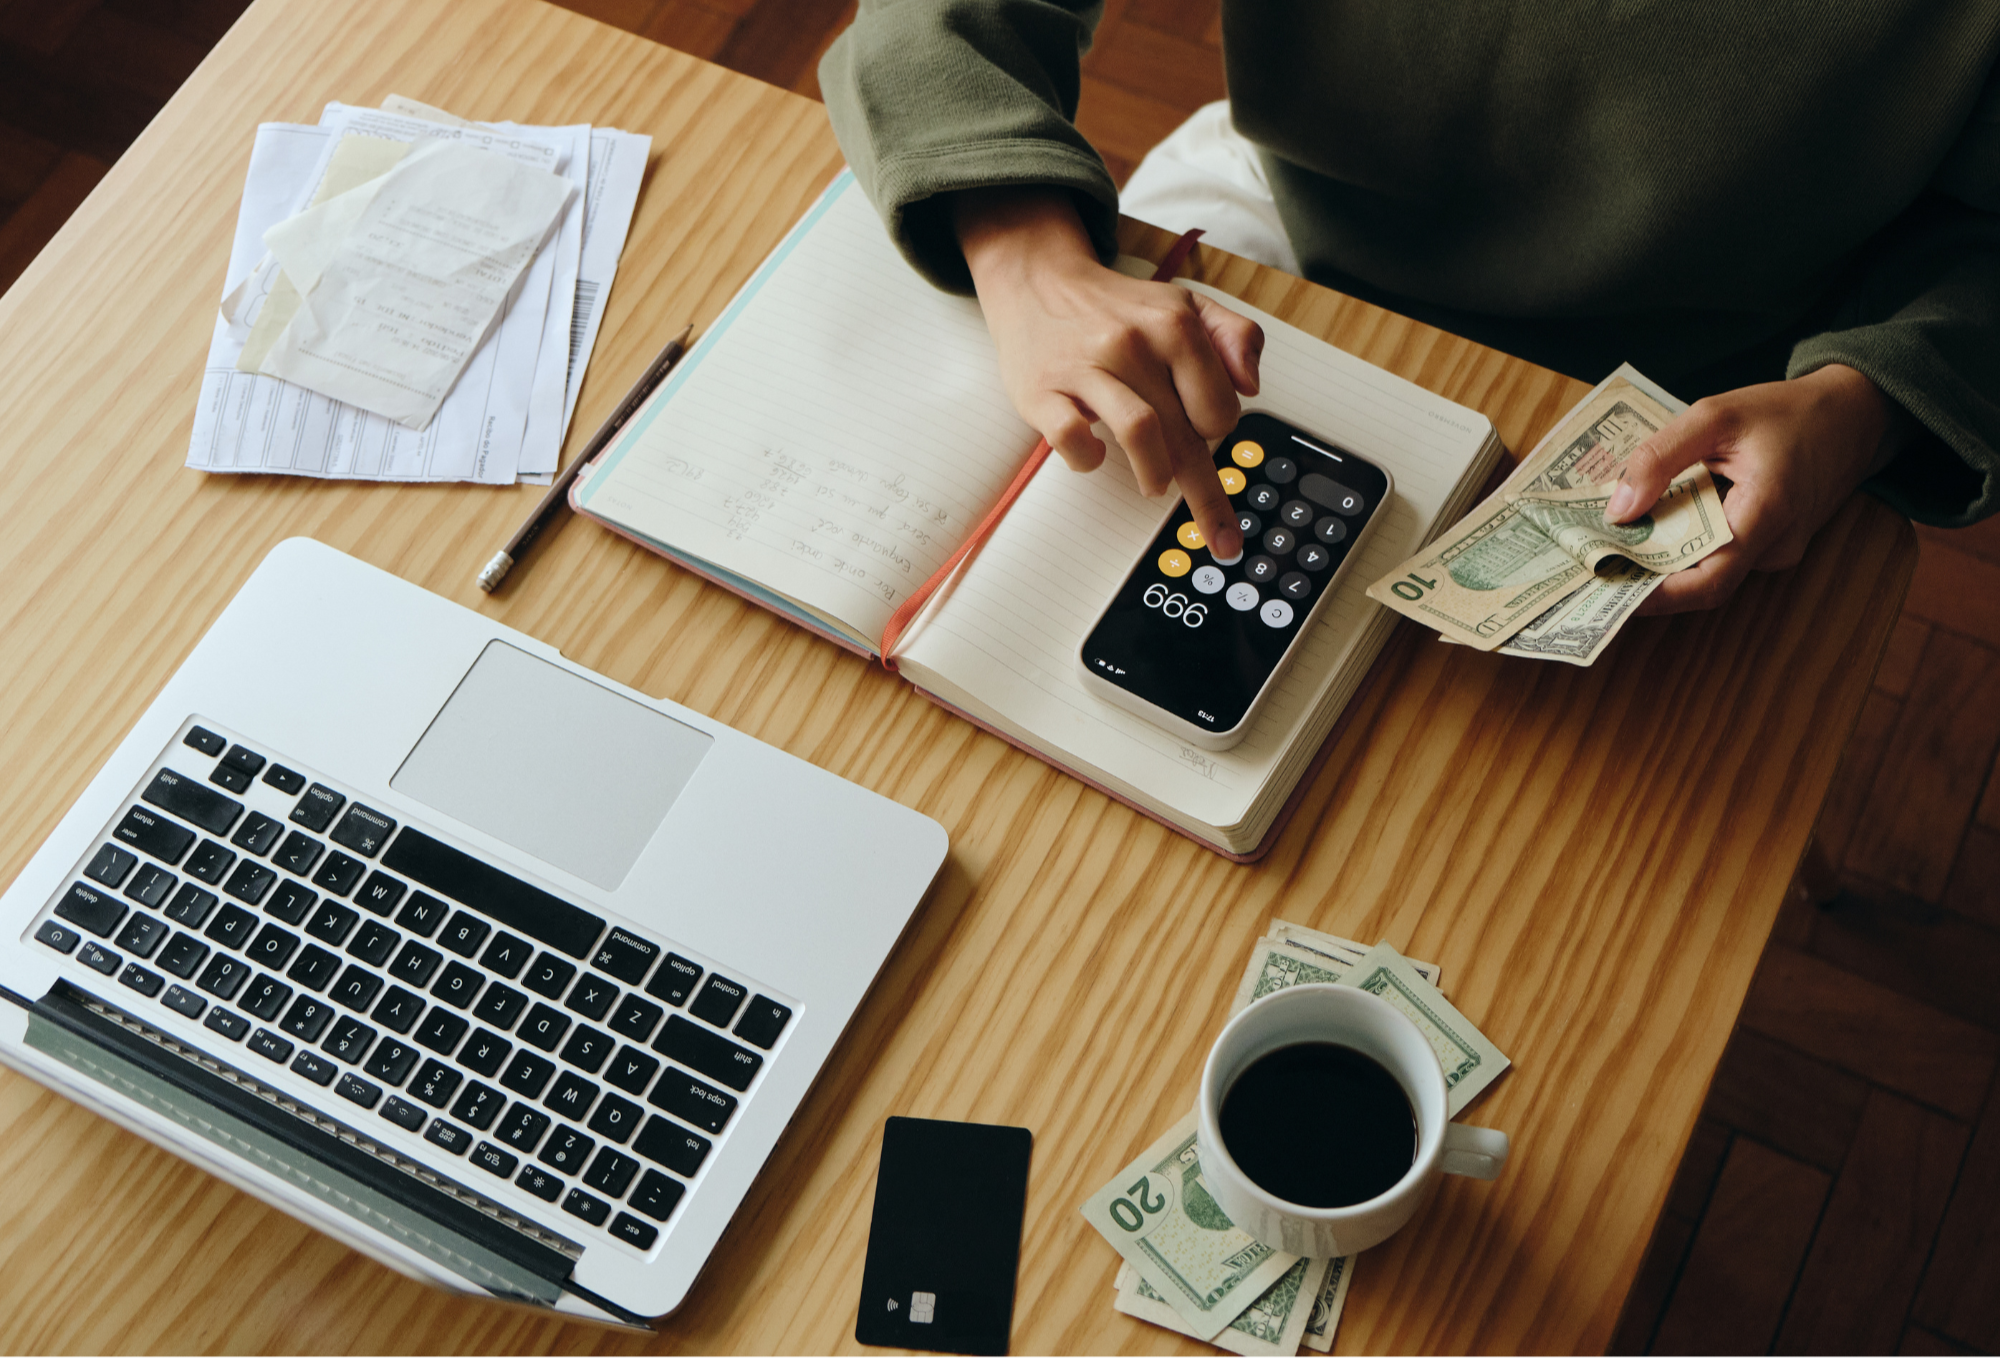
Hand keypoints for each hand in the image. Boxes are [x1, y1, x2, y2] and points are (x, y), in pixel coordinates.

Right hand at [955, 186, 1262, 558]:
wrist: (1039, 283)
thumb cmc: (1117, 308)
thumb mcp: (1186, 305)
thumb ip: (1234, 336)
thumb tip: (1251, 386)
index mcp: (1175, 325)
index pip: (1220, 407)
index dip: (1216, 429)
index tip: (1204, 435)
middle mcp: (1133, 343)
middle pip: (1186, 433)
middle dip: (1207, 494)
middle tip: (1220, 534)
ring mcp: (1087, 367)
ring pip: (1139, 433)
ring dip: (1155, 474)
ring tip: (1154, 484)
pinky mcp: (1043, 391)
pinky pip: (1071, 436)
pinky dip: (1086, 458)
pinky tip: (1091, 453)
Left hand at [1606, 364, 1903, 614]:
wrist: (1853, 415)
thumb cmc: (1786, 411)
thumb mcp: (1716, 415)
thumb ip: (1661, 457)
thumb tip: (1618, 510)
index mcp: (1767, 513)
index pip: (1709, 580)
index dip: (1657, 595)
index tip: (1609, 586)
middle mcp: (1776, 545)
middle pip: (1703, 581)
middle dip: (1648, 576)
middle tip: (1594, 563)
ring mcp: (1777, 550)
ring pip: (1711, 569)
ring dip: (1665, 558)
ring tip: (1613, 540)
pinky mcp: (1772, 545)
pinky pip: (1722, 554)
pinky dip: (1686, 544)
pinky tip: (1653, 524)